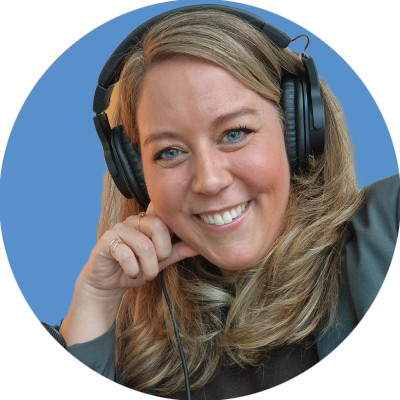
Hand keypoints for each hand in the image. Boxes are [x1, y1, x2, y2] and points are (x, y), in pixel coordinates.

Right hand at [79, 203, 198, 293]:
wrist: (108, 283)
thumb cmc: (135, 268)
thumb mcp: (160, 262)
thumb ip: (177, 251)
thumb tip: (198, 246)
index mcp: (148, 221)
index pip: (167, 217)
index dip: (173, 233)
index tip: (170, 251)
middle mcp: (134, 221)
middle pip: (158, 226)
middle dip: (162, 253)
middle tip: (156, 266)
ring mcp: (119, 229)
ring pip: (144, 245)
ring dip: (147, 267)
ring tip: (143, 273)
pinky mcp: (106, 241)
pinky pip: (126, 254)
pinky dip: (132, 270)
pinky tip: (129, 273)